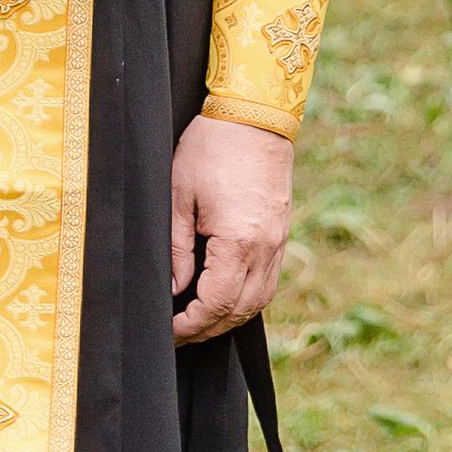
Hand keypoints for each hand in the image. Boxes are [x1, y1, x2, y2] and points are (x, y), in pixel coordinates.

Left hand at [170, 111, 293, 344]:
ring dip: (230, 317)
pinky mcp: (281, 233)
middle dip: (208, 329)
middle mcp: (266, 248)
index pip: (215, 303)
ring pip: (260, 300)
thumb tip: (173, 289)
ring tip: (199, 322)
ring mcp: (279, 242)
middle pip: (240, 310)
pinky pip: (268, 280)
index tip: (169, 331)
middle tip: (179, 335)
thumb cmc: (210, 149)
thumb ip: (176, 249)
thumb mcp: (178, 197)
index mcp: (238, 241)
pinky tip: (225, 297)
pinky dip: (247, 298)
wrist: (254, 116)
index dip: (190, 324)